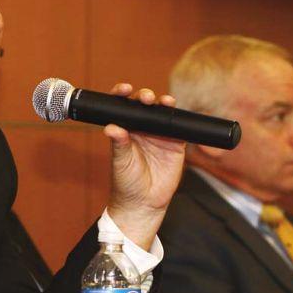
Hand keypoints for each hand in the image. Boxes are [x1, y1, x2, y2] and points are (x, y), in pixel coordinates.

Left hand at [104, 83, 185, 248]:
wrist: (144, 203)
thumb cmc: (126, 182)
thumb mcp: (120, 162)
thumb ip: (119, 144)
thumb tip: (111, 127)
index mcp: (124, 129)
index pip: (123, 106)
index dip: (122, 94)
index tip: (123, 89)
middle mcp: (141, 129)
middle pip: (144, 106)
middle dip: (145, 97)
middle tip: (145, 98)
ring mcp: (159, 135)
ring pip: (163, 112)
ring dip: (164, 103)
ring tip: (163, 102)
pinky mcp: (175, 144)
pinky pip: (180, 127)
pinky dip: (181, 119)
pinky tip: (177, 113)